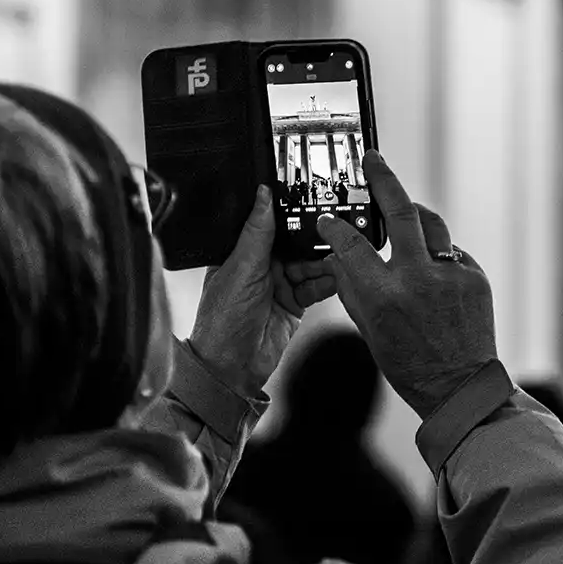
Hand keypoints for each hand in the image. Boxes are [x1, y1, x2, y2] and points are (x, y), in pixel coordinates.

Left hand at [189, 187, 336, 393]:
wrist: (232, 368)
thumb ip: (257, 233)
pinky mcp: (295, 303)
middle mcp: (262, 266)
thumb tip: (263, 195)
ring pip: (310, 264)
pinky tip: (338, 277)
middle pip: (295, 243)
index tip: (312, 201)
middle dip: (314, 239)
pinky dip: (328, 282)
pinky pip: (317, 286)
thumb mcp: (242, 269)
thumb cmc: (222, 321)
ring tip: (340, 255)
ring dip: (324, 262)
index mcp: (242, 252)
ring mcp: (280, 285)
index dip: (290, 214)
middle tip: (335, 230)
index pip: (270, 224)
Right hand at [314, 151, 497, 418]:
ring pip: (431, 224)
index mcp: (385, 296)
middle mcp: (419, 279)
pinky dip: (437, 255)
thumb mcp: (369, 330)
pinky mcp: (474, 278)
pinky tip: (431, 271)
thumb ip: (354, 290)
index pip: (352, 245)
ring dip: (414, 214)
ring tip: (403, 212)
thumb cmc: (409, 366)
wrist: (459, 387)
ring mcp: (451, 276)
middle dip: (384, 180)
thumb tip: (340, 259)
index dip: (335, 226)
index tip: (328, 219)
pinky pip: (450, 252)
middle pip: (401, 212)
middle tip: (373, 160)